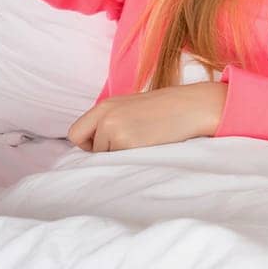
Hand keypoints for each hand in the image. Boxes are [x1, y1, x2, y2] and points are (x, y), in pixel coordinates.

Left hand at [68, 81, 227, 152]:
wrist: (192, 107)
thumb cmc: (166, 110)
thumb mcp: (132, 108)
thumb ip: (111, 121)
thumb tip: (97, 147)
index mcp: (105, 106)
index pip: (75, 133)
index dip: (88, 143)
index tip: (106, 145)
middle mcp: (105, 116)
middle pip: (87, 148)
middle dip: (103, 152)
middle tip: (127, 147)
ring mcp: (114, 130)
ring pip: (104, 157)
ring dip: (120, 156)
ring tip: (144, 143)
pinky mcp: (126, 143)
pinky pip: (119, 163)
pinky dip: (130, 160)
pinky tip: (148, 148)